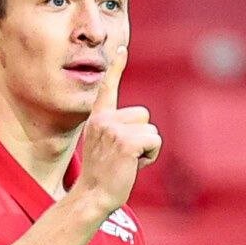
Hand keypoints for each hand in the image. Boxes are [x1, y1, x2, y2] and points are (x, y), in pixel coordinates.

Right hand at [72, 45, 160, 215]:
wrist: (91, 197)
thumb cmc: (103, 176)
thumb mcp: (106, 147)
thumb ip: (118, 132)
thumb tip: (140, 131)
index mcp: (98, 119)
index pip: (107, 88)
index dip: (116, 67)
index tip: (121, 47)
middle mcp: (103, 120)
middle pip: (143, 116)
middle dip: (141, 138)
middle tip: (123, 157)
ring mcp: (113, 129)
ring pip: (150, 131)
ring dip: (146, 150)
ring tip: (127, 163)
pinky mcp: (126, 141)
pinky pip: (153, 141)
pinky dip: (150, 157)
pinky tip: (133, 166)